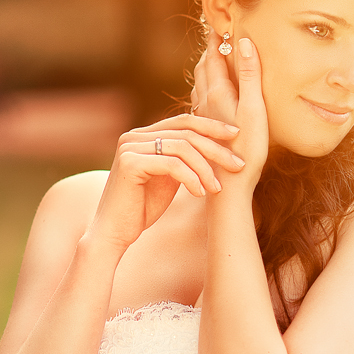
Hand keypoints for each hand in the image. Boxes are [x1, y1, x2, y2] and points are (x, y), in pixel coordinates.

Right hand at [86, 114, 244, 250]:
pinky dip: (191, 178)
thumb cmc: (144, 207)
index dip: (213, 126)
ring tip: (217, 188)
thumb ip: (184, 158)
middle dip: (217, 149)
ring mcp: (129, 146)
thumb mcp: (170, 177)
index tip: (237, 136)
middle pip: (187, 132)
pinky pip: (172, 165)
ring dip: (206, 169)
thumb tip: (216, 144)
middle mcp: (134, 135)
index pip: (185, 121)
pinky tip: (200, 193)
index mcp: (144, 134)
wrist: (115, 232)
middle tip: (238, 165)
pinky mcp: (129, 162)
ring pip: (182, 147)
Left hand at [191, 31, 268, 184]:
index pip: (214, 55)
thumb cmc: (246, 150)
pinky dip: (207, 87)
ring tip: (214, 58)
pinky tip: (211, 95)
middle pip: (204, 67)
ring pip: (201, 84)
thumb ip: (250, 75)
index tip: (220, 19)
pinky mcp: (206, 131)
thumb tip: (243, 41)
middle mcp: (205, 101)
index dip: (217, 37)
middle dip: (211, 49)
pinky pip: (202, 100)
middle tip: (217, 33)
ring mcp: (203, 116)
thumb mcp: (254, 109)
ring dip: (208, 68)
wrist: (228, 187)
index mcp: (216, 92)